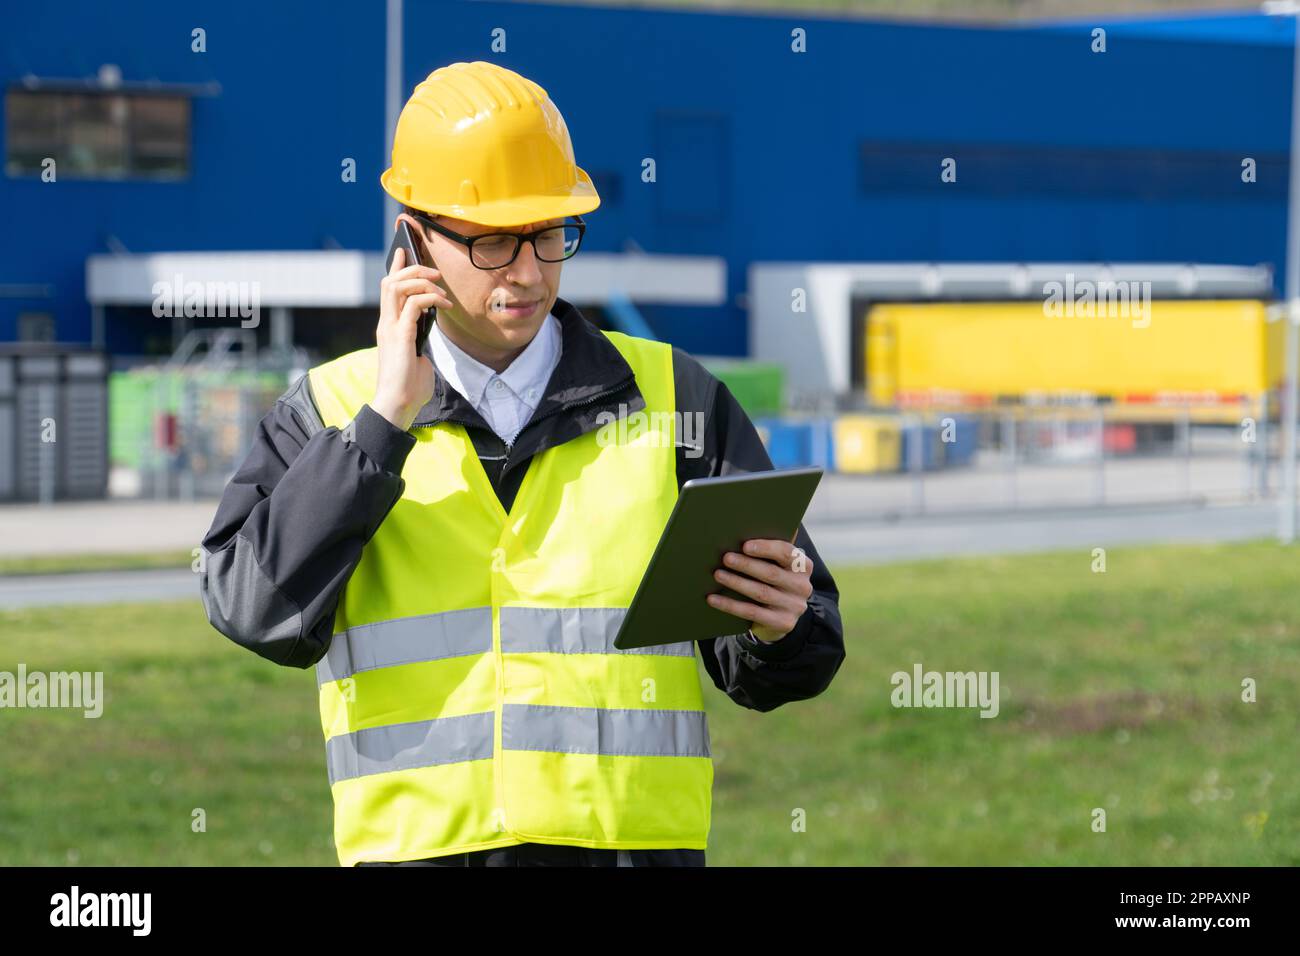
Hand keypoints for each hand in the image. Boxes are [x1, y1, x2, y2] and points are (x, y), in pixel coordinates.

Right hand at [372, 245, 451, 429]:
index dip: (395, 267)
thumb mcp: (417, 357)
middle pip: (390, 282)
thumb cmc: (409, 387)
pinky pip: (412, 305)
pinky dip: (429, 299)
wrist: (398, 406)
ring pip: (397, 287)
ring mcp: (390, 329)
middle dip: (412, 269)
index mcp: (389, 327)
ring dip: (420, 281)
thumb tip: (429, 329)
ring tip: (440, 287)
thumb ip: (419, 340)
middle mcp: (386, 324)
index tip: (404, 251)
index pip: (387, 289)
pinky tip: (444, 305)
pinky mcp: (400, 336)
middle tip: (435, 272)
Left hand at [707, 538, 813, 642]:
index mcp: (803, 566)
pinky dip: (730, 605)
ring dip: (736, 582)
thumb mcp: (778, 566)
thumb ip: (768, 553)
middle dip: (746, 565)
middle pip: (771, 573)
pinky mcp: (783, 623)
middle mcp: (802, 586)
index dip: (766, 548)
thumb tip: (739, 536)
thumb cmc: (774, 582)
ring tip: (718, 574)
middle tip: (726, 558)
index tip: (745, 546)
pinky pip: (752, 612)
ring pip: (761, 593)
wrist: (783, 616)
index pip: (787, 553)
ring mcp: (794, 606)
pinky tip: (713, 599)